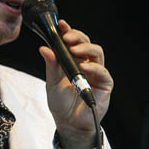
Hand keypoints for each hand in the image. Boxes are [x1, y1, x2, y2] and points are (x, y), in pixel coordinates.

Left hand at [39, 20, 112, 148]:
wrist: (69, 124)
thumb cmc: (61, 104)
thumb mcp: (52, 82)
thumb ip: (51, 65)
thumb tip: (44, 48)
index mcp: (73, 61)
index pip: (73, 42)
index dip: (69, 31)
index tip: (61, 24)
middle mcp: (86, 64)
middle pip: (87, 43)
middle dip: (77, 37)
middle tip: (67, 37)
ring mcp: (96, 73)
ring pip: (97, 53)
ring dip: (86, 48)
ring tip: (74, 50)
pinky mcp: (104, 84)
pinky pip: (103, 72)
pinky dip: (94, 68)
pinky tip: (84, 67)